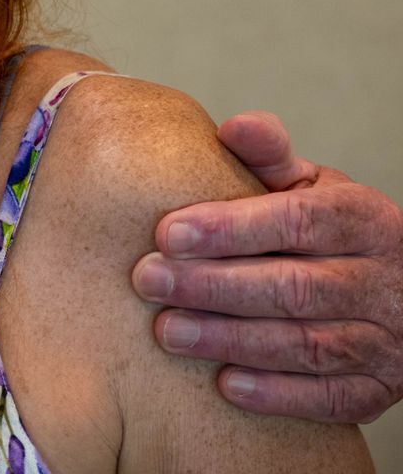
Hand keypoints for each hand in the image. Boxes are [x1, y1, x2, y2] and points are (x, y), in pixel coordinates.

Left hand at [131, 110, 402, 421]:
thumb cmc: (334, 231)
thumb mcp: (314, 187)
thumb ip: (271, 159)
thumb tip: (235, 127)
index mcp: (363, 220)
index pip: (297, 222)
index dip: (230, 229)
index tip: (167, 233)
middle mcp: (381, 280)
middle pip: (295, 287)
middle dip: (214, 286)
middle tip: (147, 280)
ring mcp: (386, 340)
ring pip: (307, 345)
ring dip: (232, 340)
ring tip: (168, 332)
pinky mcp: (379, 389)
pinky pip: (331, 399)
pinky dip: (279, 394)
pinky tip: (225, 385)